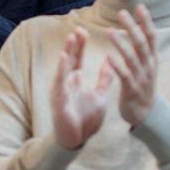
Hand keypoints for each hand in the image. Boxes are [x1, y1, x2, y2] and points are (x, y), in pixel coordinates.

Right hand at [51, 28, 112, 149]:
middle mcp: (66, 83)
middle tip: (79, 29)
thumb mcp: (100, 96)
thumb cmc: (85, 120)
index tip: (84, 31)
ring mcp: (61, 90)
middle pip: (70, 60)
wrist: (76, 140)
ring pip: (63, 68)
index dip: (80, 45)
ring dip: (67, 53)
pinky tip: (63, 58)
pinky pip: (60, 82)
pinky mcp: (59, 100)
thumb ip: (104, 80)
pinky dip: (61, 69)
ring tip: (71, 38)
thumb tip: (110, 63)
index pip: (77, 59)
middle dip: (74, 45)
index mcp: (75, 81)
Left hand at [108, 5, 158, 127]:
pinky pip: (124, 76)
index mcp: (152, 59)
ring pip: (132, 58)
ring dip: (121, 44)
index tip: (139, 6)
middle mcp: (149, 66)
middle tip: (121, 12)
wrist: (146, 114)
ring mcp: (141, 78)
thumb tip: (142, 27)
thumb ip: (143, 48)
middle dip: (133, 28)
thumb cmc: (143, 85)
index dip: (146, 21)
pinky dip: (117, 65)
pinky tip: (108, 56)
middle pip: (141, 44)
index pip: (152, 37)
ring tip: (109, 31)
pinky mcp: (132, 90)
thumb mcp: (147, 65)